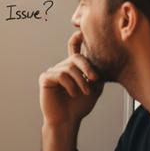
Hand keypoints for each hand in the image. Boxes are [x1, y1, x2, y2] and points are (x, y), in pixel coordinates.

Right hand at [39, 31, 103, 150]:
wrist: (68, 120)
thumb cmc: (79, 106)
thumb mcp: (94, 88)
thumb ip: (97, 74)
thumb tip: (104, 61)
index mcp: (73, 68)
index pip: (74, 50)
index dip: (76, 40)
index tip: (80, 30)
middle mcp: (62, 67)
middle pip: (76, 58)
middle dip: (88, 68)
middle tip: (95, 80)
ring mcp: (53, 72)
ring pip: (70, 68)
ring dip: (80, 81)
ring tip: (83, 92)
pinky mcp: (45, 78)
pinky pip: (60, 75)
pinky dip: (70, 85)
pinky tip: (71, 93)